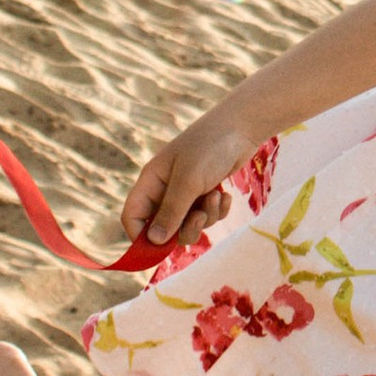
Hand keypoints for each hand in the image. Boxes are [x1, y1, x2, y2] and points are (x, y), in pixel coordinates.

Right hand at [121, 98, 256, 250]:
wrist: (242, 128)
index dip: (141, 235)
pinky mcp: (206, 192)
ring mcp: (186, 191)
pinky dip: (217, 210)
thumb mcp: (188, 182)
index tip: (160, 247)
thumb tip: (153, 241)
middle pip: (163, 227)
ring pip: (188, 224)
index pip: (132, 216)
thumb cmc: (209, 149)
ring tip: (216, 197)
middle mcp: (165, 188)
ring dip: (205, 217)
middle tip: (200, 217)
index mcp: (151, 181)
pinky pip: (207, 216)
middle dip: (184, 228)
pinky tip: (225, 196)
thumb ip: (171, 213)